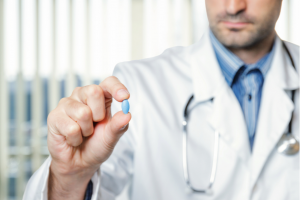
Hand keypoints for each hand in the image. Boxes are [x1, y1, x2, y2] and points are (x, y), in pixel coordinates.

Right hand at [47, 76, 130, 198]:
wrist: (79, 163)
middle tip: (95, 125)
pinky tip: (72, 139)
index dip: (117, 87)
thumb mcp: (111, 137)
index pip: (109, 82)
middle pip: (94, 91)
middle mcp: (82, 95)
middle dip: (99, 114)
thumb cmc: (96, 145)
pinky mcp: (54, 116)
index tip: (125, 98)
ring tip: (83, 134)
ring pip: (83, 112)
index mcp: (100, 97)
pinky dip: (75, 139)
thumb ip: (119, 125)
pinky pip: (71, 128)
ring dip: (86, 130)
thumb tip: (127, 114)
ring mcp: (67, 104)